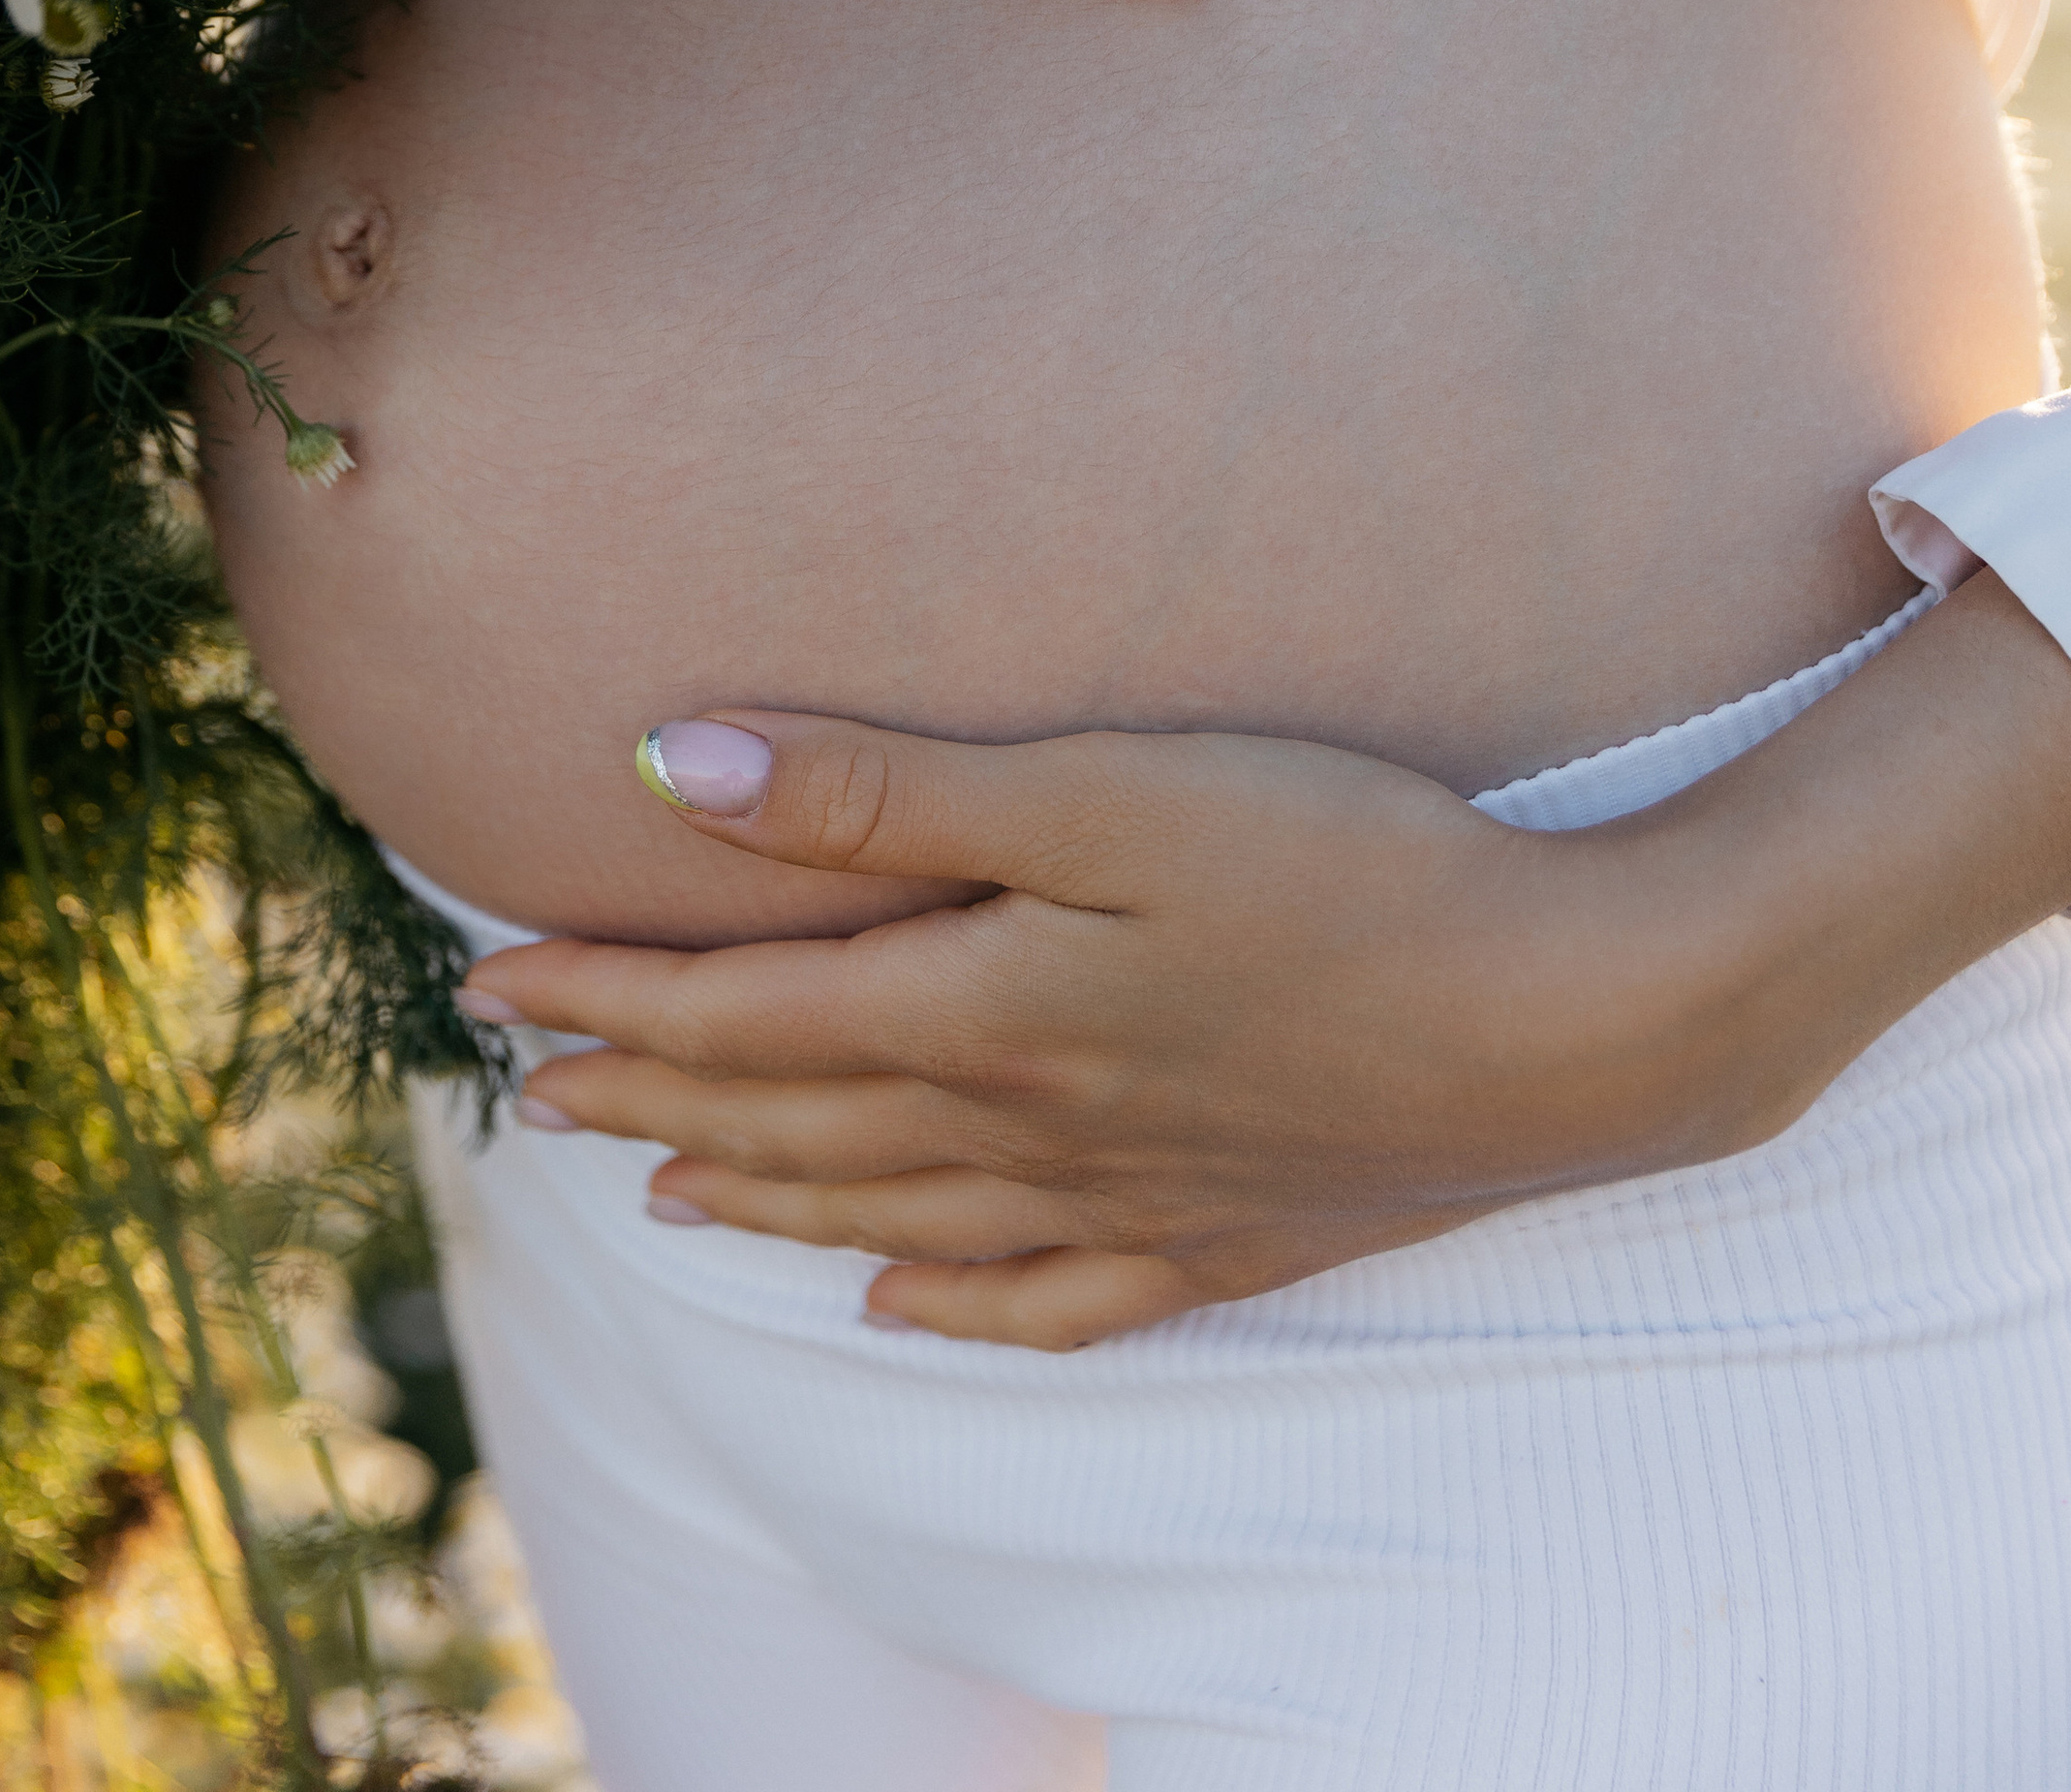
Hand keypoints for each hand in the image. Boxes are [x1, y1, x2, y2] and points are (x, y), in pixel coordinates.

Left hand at [454, 705, 1768, 1349]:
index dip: (608, 993)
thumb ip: (887, 788)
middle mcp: (1029, 1125)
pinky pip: (1042, 1297)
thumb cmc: (1347, 865)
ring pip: (887, 1212)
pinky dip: (947, 1303)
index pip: (742, 1012)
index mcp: (984, 1008)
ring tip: (661, 1188)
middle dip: (648, 1095)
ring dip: (759, 1194)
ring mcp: (1127, 1197)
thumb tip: (671, 765)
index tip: (493, 980)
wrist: (1577, 1019)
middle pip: (791, 1119)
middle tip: (531, 1090)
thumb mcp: (1107, 791)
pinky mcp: (1224, 1233)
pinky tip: (897, 1303)